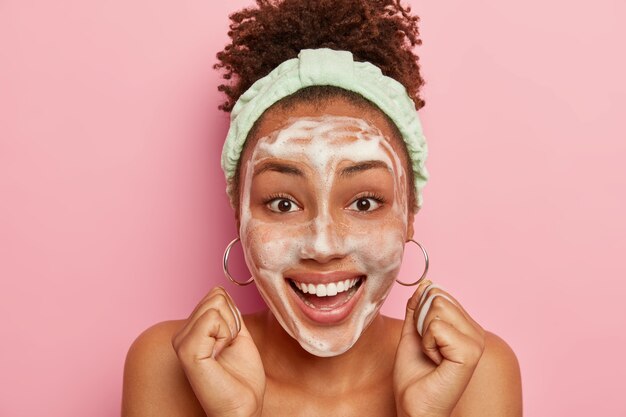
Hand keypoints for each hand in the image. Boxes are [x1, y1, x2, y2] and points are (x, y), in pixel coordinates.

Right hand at [171, 287, 265, 416]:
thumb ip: (227, 312)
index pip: (214, 295)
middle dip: (232, 321)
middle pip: (215, 298)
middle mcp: (181, 335)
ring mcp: (181, 342)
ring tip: (224, 352)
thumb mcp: (237, 335)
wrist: (244, 405)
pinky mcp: (187, 350)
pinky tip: (220, 354)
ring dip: (230, 329)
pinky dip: (226, 334)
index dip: (233, 316)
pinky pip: (212, 319)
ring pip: (215, 306)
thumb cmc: (241, 377)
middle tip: (228, 348)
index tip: (230, 343)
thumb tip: (219, 290)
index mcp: (191, 331)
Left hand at [393, 279, 485, 416]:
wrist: (414, 405)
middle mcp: (476, 332)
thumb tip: (424, 284)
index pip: (440, 294)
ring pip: (437, 309)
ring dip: (424, 333)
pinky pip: (436, 327)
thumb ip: (418, 308)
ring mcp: (476, 342)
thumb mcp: (413, 332)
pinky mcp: (470, 352)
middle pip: (438, 298)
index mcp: (466, 327)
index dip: (422, 313)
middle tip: (428, 348)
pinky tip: (435, 361)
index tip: (425, 340)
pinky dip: (427, 343)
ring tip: (432, 355)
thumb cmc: (415, 375)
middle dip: (422, 322)